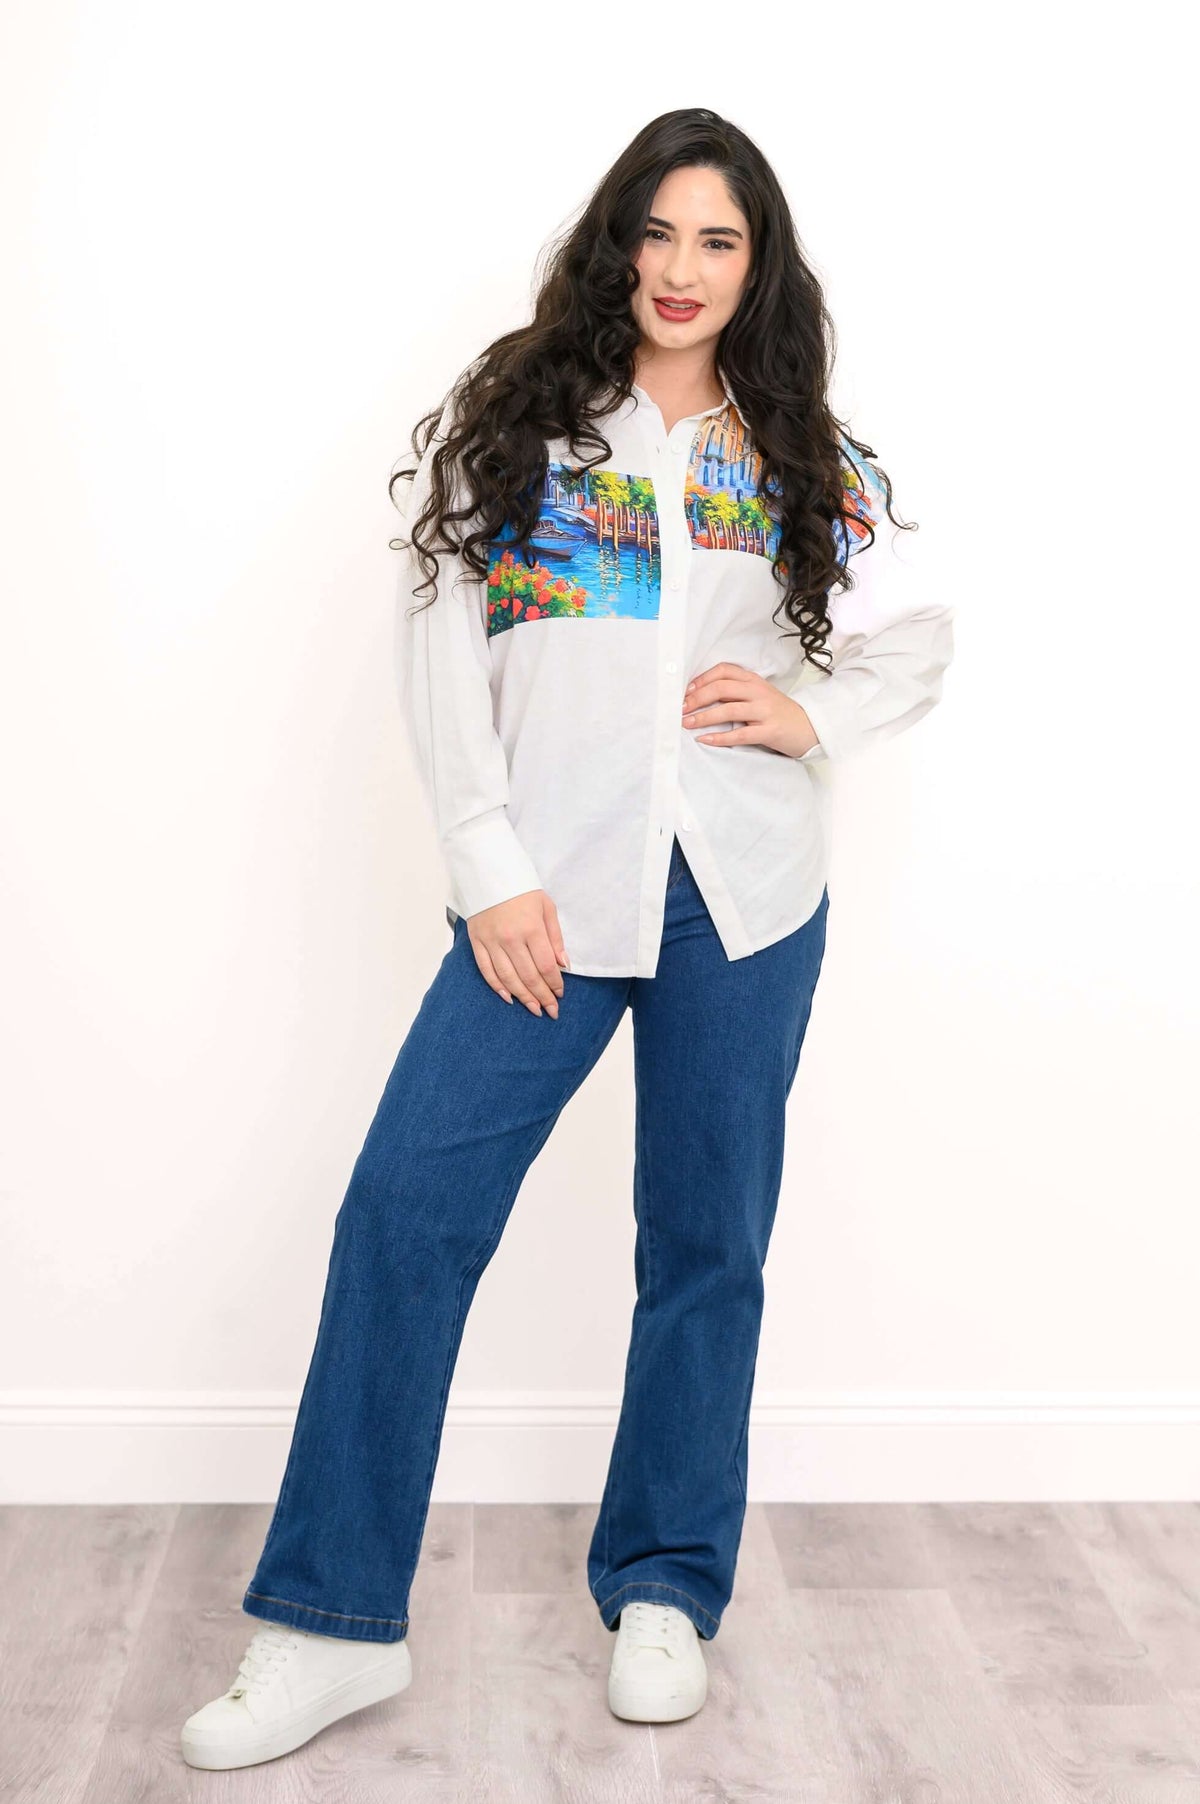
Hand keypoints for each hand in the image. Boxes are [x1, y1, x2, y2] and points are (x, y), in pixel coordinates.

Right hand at [466, 890, 569, 1016]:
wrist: (488, 873)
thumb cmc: (522, 889)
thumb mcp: (546, 907)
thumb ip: (555, 937)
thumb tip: (563, 964)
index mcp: (531, 928)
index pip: (546, 965)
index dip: (554, 984)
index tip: (560, 995)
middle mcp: (511, 938)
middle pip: (528, 976)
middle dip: (542, 996)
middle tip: (551, 1011)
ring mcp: (491, 941)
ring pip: (508, 977)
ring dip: (522, 997)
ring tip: (534, 1009)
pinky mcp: (477, 942)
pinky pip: (486, 970)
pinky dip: (497, 986)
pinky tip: (508, 997)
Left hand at [681, 662, 820, 757]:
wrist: (808, 727)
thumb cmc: (776, 712)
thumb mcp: (757, 694)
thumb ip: (735, 691)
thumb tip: (700, 695)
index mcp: (754, 680)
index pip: (724, 670)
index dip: (702, 679)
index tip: (685, 691)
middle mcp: (758, 692)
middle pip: (722, 688)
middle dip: (697, 698)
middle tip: (680, 709)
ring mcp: (764, 711)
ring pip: (728, 710)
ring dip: (703, 717)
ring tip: (686, 723)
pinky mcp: (769, 731)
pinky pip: (740, 734)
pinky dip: (720, 737)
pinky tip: (705, 739)